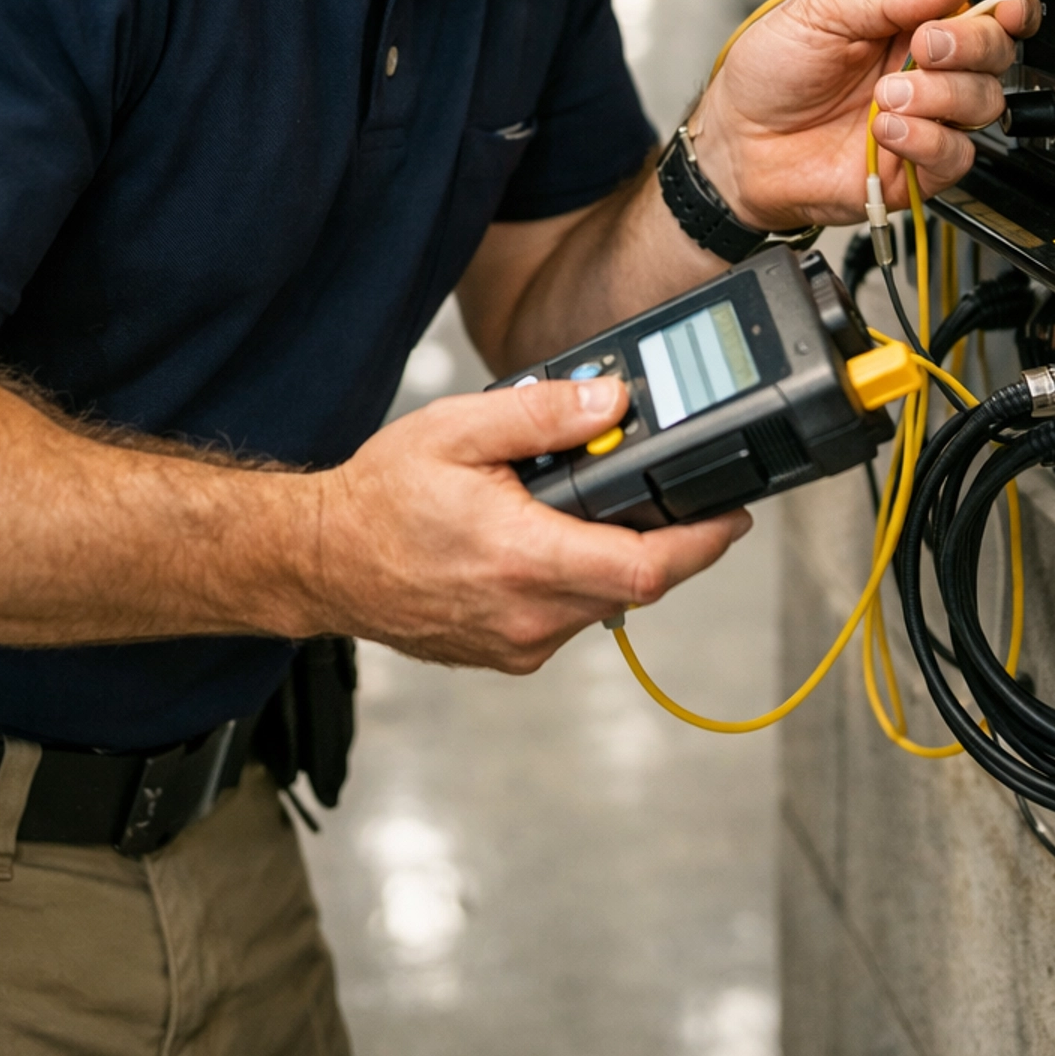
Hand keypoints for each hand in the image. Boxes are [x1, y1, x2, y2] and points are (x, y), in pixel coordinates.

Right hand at [306, 375, 747, 670]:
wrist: (322, 560)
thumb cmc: (380, 498)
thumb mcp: (460, 429)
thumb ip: (543, 414)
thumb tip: (612, 401)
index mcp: (525, 558)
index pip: (647, 567)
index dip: (702, 543)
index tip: (732, 515)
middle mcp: (528, 615)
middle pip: (636, 586)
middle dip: (659, 538)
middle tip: (658, 490)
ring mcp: (517, 642)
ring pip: (603, 603)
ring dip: (612, 559)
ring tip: (585, 508)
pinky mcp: (505, 654)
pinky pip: (566, 618)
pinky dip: (574, 580)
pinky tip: (545, 540)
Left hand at [695, 0, 1040, 229]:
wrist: (738, 138)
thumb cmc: (771, 72)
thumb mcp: (818, 9)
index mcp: (911, 22)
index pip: (986, 10)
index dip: (1008, 7)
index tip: (1000, 6)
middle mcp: (928, 70)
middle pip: (996, 54)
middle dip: (969, 45)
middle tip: (923, 46)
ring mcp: (926, 119)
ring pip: (984, 104)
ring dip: (941, 94)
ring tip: (887, 94)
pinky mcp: (916, 166)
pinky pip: (956, 155)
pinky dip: (927, 139)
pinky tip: (886, 129)